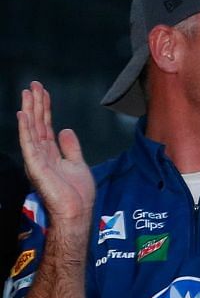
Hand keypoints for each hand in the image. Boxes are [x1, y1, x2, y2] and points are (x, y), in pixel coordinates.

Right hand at [16, 82, 93, 228]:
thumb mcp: (78, 164)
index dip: (45, 108)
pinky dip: (25, 129)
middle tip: (34, 84)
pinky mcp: (36, 166)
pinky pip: (29, 144)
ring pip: (31, 129)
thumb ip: (71, 147)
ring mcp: (37, 159)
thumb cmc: (77, 194)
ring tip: (27, 93)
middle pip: (37, 124)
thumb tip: (66, 129)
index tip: (43, 92)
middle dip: (35, 104)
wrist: (76, 212)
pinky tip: (23, 115)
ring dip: (29, 110)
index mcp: (50, 153)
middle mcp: (41, 154)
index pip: (46, 125)